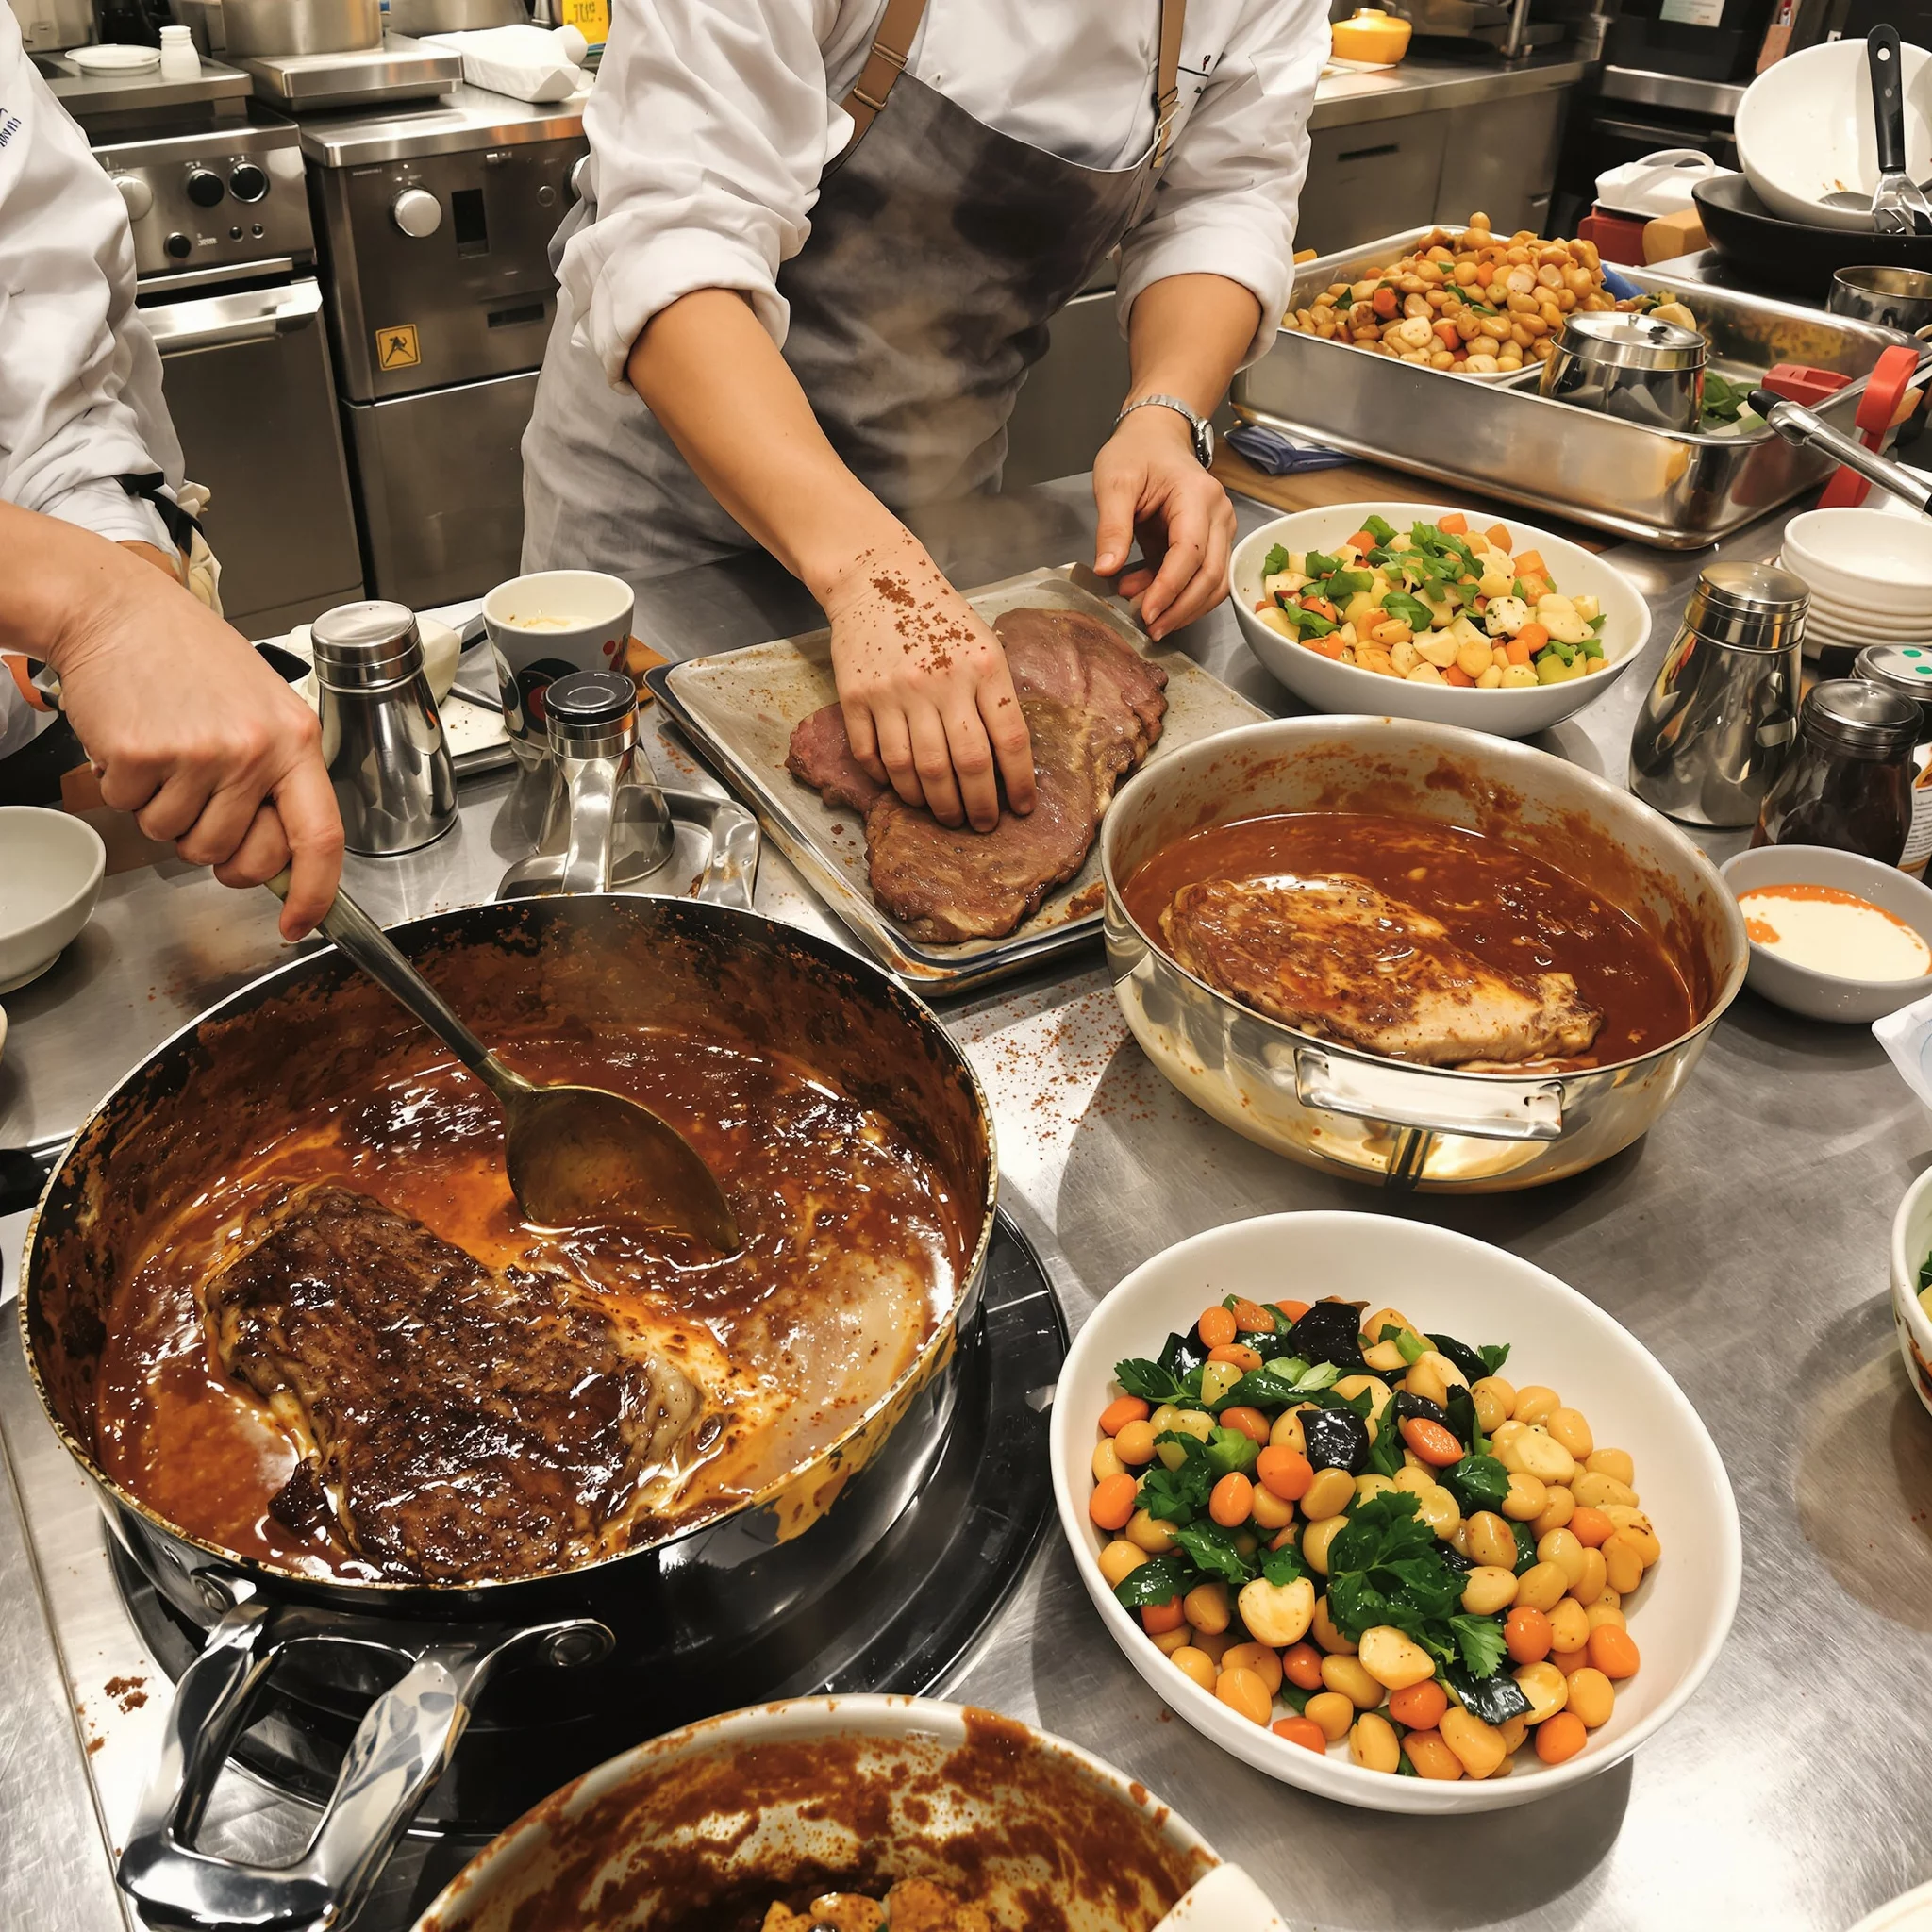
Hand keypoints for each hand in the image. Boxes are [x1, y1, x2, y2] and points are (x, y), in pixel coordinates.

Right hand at [51, 544, 342, 938]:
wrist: (118, 609)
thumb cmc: (193, 658)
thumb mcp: (264, 708)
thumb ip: (279, 779)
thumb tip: (286, 860)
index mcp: (295, 739)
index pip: (322, 836)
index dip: (315, 892)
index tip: (301, 921)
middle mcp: (253, 749)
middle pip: (238, 857)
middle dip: (217, 852)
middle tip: (202, 805)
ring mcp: (197, 754)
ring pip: (179, 839)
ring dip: (165, 811)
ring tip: (169, 754)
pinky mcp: (141, 755)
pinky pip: (132, 809)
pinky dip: (125, 787)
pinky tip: (137, 742)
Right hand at [822, 529, 1034, 831]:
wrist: (876, 579)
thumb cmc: (938, 615)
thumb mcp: (983, 644)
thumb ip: (994, 695)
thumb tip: (1007, 760)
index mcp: (982, 668)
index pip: (1010, 740)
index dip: (1019, 783)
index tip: (1021, 808)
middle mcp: (940, 683)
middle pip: (965, 765)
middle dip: (977, 806)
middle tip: (980, 824)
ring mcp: (894, 692)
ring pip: (917, 769)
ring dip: (932, 802)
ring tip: (944, 813)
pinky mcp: (856, 697)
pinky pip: (872, 755)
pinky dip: (888, 780)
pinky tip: (901, 786)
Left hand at [1092, 405, 1238, 640]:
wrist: (1156, 436)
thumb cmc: (1136, 453)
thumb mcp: (1114, 482)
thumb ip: (1111, 526)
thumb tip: (1106, 570)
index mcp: (1196, 496)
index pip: (1191, 552)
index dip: (1169, 588)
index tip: (1145, 613)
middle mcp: (1218, 515)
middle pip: (1212, 575)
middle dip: (1181, 609)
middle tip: (1150, 629)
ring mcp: (1220, 530)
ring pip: (1215, 583)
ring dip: (1183, 608)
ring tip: (1146, 619)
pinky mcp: (1211, 543)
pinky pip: (1204, 578)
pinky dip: (1178, 595)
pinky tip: (1145, 595)